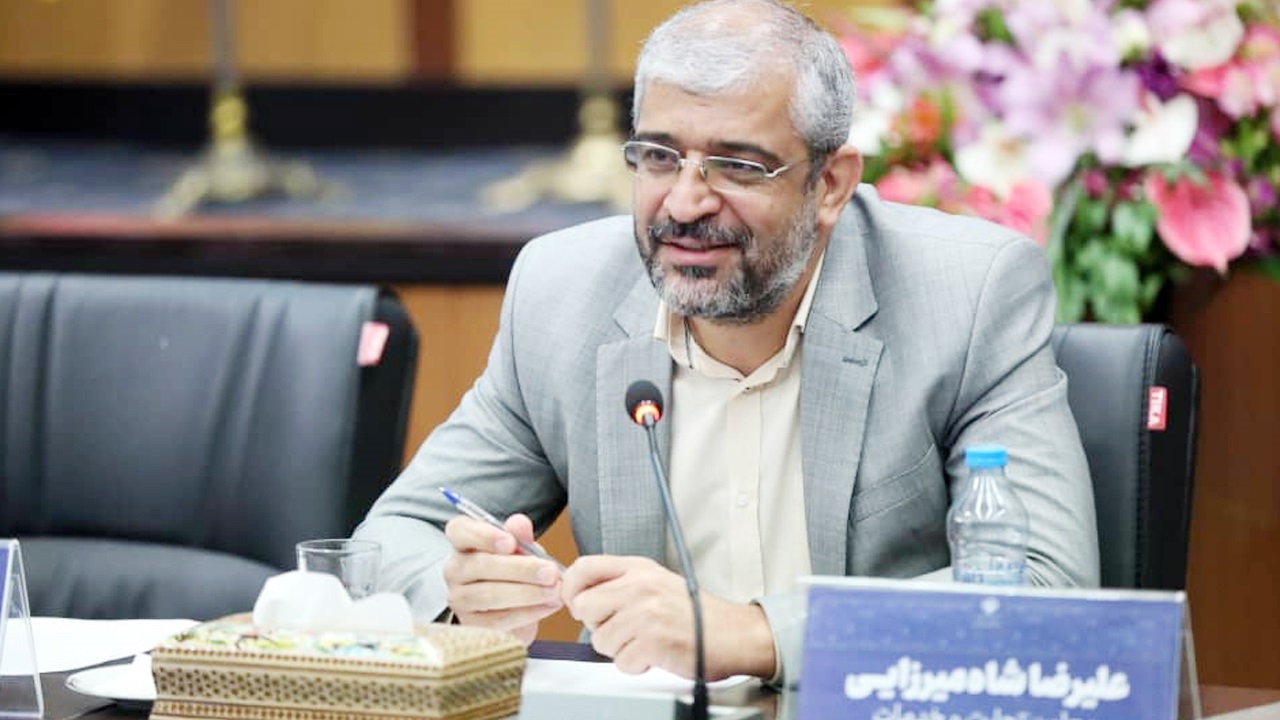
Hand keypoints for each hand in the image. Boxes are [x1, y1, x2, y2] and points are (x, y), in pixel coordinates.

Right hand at [442, 513, 561, 644]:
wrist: (514, 607)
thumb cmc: (514, 569)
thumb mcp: (520, 548)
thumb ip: (519, 535)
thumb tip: (520, 523)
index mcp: (463, 541)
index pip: (461, 531)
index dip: (484, 536)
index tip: (511, 543)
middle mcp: (454, 568)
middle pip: (481, 566)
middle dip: (521, 569)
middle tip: (550, 572)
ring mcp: (459, 598)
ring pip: (489, 595)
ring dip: (527, 593)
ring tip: (554, 591)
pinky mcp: (472, 625)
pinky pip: (498, 620)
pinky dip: (527, 613)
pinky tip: (547, 606)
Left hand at [561, 555, 775, 679]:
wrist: (732, 633)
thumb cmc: (694, 613)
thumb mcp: (656, 582)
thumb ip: (620, 583)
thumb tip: (580, 594)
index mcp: (638, 568)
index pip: (583, 568)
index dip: (570, 588)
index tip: (577, 602)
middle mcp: (639, 586)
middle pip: (584, 607)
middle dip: (598, 625)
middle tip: (622, 628)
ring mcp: (645, 613)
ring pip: (600, 640)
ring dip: (619, 648)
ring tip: (644, 641)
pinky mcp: (652, 642)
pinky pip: (620, 662)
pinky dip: (635, 664)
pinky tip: (653, 654)